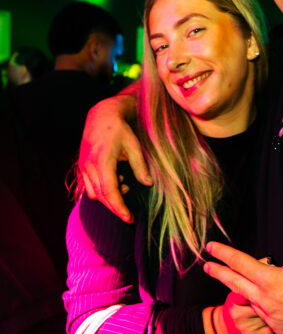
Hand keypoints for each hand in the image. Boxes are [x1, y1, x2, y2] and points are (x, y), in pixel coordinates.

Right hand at [79, 93, 151, 221]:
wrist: (101, 116)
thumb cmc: (120, 130)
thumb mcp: (134, 146)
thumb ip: (140, 166)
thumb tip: (148, 184)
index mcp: (103, 161)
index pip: (109, 192)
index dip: (119, 208)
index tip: (129, 217)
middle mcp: (89, 166)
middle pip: (101, 196)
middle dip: (115, 207)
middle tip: (129, 215)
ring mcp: (83, 167)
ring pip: (94, 193)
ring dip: (108, 198)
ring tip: (125, 188)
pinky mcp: (82, 166)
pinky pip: (90, 186)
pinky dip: (102, 190)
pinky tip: (116, 181)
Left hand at [204, 243, 282, 333]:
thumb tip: (278, 272)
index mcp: (271, 279)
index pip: (240, 263)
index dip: (224, 253)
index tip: (211, 248)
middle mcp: (266, 301)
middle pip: (235, 284)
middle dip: (219, 273)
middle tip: (207, 266)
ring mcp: (272, 319)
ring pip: (255, 302)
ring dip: (255, 293)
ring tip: (265, 286)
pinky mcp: (281, 333)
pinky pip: (271, 317)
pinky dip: (274, 309)